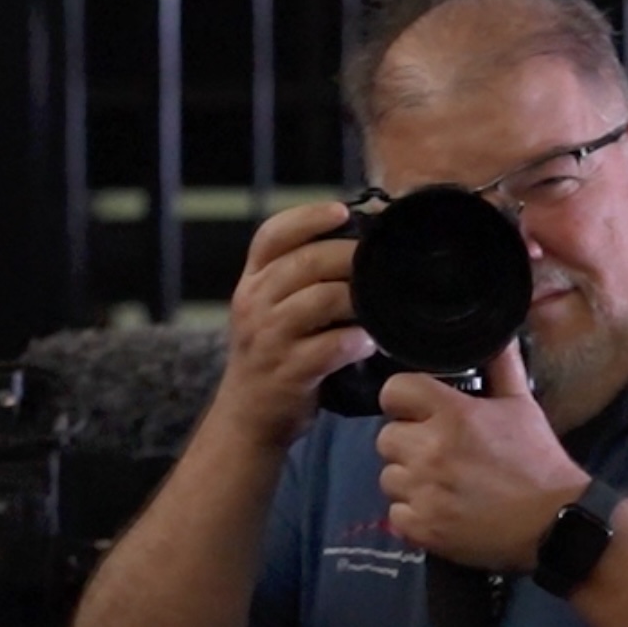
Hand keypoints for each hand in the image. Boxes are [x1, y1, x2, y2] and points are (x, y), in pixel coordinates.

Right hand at [211, 202, 373, 453]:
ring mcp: (269, 338)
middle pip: (305, 262)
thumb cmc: (271, 355)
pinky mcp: (288, 371)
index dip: (308, 217)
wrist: (247, 416)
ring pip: (320, 300)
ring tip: (380, 302)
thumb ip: (297, 277)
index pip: (272, 235)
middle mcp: (254, 303)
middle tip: (379, 259)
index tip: (342, 211)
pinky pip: (331, 346)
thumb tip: (356, 243)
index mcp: (251, 281)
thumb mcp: (268, 308)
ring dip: (358, 297)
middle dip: (349, 255)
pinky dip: (357, 341)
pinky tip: (371, 342)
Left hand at [374, 346, 588, 573]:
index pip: (393, 392)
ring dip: (409, 481)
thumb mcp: (523, 406)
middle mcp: (430, 450)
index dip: (403, 400)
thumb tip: (499, 335)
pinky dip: (414, 515)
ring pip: (389, 477)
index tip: (417, 411)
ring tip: (441, 485)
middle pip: (386, 438)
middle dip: (407, 444)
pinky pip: (396, 514)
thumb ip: (502, 366)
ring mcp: (423, 491)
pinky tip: (441, 511)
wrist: (553, 523)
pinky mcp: (422, 527)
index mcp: (452, 414)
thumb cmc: (538, 461)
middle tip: (437, 453)